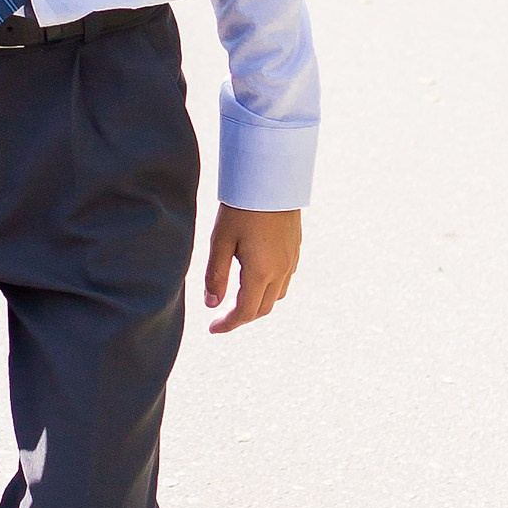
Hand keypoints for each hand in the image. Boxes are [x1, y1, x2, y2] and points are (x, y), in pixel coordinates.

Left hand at [203, 206, 301, 334]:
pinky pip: (284, 279)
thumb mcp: (221, 241)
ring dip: (257, 304)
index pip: (245, 312)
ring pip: (276, 296)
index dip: (228, 324)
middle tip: (221, 317)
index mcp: (261, 272)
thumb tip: (211, 304)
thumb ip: (215, 275)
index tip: (213, 329)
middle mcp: (281, 271)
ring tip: (237, 299)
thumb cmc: (242, 208)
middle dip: (242, 317)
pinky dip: (269, 288)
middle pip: (262, 309)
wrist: (272, 178)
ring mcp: (291, 260)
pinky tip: (256, 278)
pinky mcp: (295, 249)